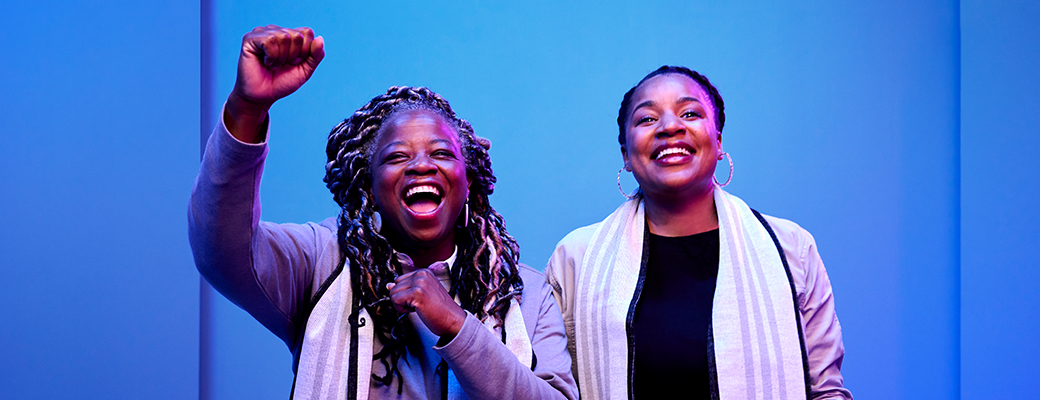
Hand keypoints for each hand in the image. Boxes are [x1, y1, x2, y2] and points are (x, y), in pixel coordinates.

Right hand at [225, 25, 324, 141]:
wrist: (263, 96)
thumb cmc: (282, 82)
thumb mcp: (305, 70)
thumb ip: (316, 55)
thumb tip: (320, 38)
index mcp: (289, 34)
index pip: (307, 32)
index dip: (305, 51)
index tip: (294, 63)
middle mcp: (276, 30)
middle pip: (297, 35)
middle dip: (293, 56)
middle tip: (281, 65)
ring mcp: (262, 32)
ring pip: (284, 37)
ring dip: (281, 58)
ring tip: (272, 65)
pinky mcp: (250, 39)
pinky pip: (269, 41)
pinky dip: (271, 57)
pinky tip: (265, 62)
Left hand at [387, 269, 466, 339]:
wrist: (453, 321)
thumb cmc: (440, 311)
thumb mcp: (421, 295)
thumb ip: (405, 288)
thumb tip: (388, 285)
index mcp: (424, 272)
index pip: (399, 280)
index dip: (405, 294)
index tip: (419, 300)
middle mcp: (421, 275)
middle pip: (394, 286)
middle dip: (403, 299)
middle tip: (419, 305)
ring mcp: (419, 283)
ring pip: (393, 293)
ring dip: (402, 305)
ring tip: (419, 307)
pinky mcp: (417, 293)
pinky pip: (395, 300)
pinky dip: (402, 309)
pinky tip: (416, 310)